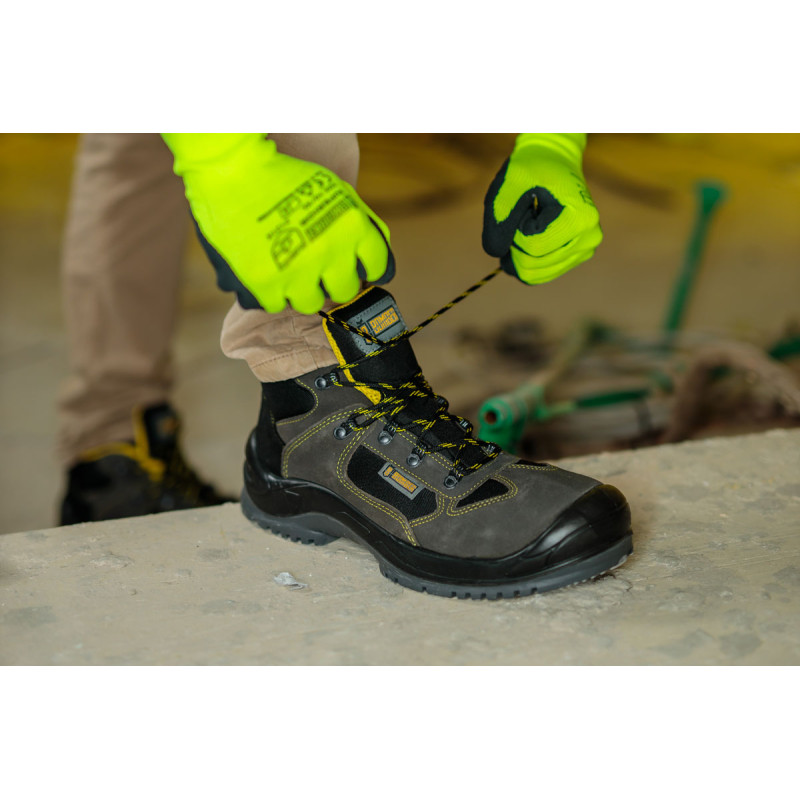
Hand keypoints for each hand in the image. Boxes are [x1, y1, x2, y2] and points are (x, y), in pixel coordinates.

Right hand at [163, 134, 393, 313]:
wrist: (229, 169)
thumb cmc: (284, 177)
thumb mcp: (335, 190)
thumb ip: (361, 223)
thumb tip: (382, 265)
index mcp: (352, 225)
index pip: (380, 267)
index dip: (367, 267)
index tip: (356, 266)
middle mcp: (330, 251)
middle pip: (345, 290)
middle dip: (332, 279)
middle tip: (315, 265)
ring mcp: (297, 272)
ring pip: (310, 302)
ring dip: (299, 287)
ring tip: (285, 265)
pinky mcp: (265, 285)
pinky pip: (276, 305)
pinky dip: (269, 291)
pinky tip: (264, 269)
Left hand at [482, 133, 601, 283]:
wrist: (551, 162)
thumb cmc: (529, 171)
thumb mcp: (506, 189)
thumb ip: (497, 223)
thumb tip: (496, 254)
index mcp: (581, 219)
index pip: (532, 247)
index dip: (515, 229)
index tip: (523, 206)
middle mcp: (589, 240)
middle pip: (533, 264)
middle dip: (515, 244)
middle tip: (523, 215)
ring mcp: (584, 252)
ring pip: (533, 274)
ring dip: (519, 251)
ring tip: (529, 222)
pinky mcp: (575, 259)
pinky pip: (538, 275)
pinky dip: (524, 259)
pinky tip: (529, 236)